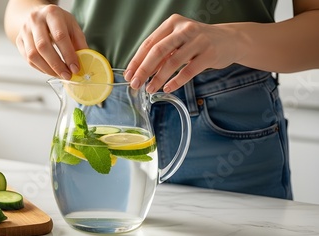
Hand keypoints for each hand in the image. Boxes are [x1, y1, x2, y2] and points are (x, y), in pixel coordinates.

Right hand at [15, 4, 87, 79]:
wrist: (38, 16)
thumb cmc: (58, 22)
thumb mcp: (72, 26)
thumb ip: (79, 43)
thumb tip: (85, 62)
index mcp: (52, 13)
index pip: (60, 36)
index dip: (68, 54)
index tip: (75, 68)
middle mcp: (35, 20)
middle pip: (43, 46)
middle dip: (57, 65)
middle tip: (67, 76)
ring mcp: (24, 30)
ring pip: (33, 55)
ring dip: (48, 69)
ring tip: (59, 75)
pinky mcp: (19, 40)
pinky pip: (28, 59)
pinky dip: (40, 68)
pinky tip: (50, 71)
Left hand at [124, 14, 242, 92]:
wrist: (230, 40)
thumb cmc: (198, 42)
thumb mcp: (178, 41)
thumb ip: (162, 52)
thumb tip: (139, 71)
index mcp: (172, 23)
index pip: (149, 43)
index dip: (137, 60)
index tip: (129, 74)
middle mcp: (185, 29)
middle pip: (158, 51)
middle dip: (144, 70)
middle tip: (135, 83)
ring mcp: (198, 40)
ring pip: (172, 62)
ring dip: (158, 78)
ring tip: (150, 88)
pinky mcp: (209, 54)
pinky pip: (188, 70)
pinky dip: (176, 81)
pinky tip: (168, 88)